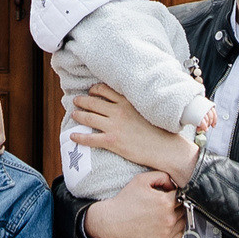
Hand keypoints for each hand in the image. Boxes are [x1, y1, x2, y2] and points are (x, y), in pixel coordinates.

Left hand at [71, 85, 202, 178]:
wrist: (165, 148)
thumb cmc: (160, 130)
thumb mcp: (147, 109)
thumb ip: (134, 104)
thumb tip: (126, 102)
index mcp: (127, 102)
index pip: (105, 90)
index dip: (95, 90)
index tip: (91, 91)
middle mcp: (118, 111)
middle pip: (94, 102)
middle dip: (82, 100)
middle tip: (76, 100)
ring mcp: (114, 126)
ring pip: (89, 118)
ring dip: (78, 115)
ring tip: (74, 114)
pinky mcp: (112, 141)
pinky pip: (90, 139)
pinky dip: (79, 137)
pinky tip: (72, 136)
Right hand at [82, 173, 184, 237]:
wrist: (112, 222)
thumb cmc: (125, 201)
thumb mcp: (141, 180)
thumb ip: (162, 176)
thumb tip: (174, 183)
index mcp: (165, 202)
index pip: (182, 195)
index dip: (175, 193)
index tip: (168, 194)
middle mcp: (168, 219)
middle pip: (183, 208)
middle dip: (176, 204)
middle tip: (163, 204)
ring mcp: (166, 233)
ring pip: (182, 222)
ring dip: (177, 217)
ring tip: (163, 214)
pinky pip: (178, 236)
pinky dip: (175, 229)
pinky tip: (164, 224)